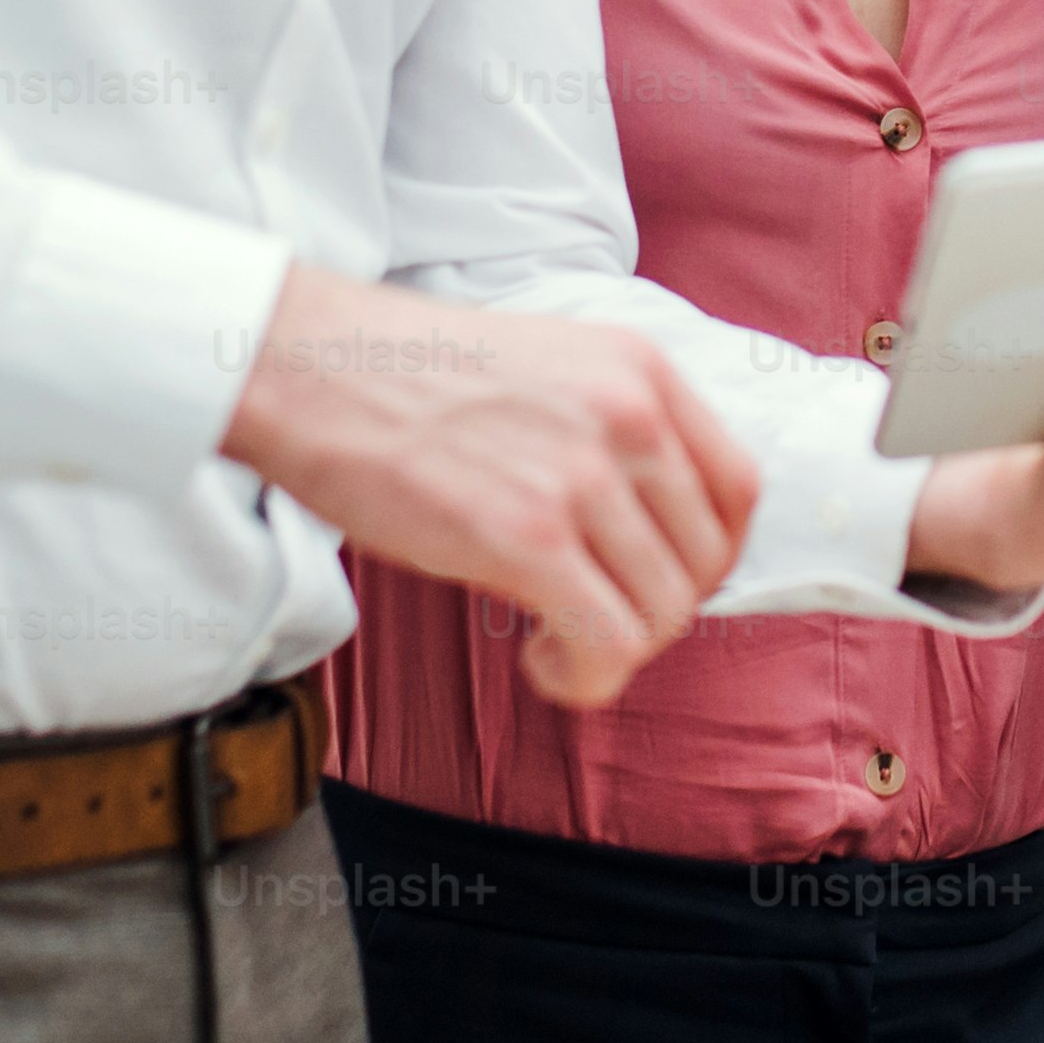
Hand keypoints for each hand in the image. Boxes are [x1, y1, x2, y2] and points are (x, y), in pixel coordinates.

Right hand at [219, 268, 755, 706]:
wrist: (306, 366)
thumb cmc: (404, 375)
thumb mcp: (546, 367)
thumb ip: (609, 431)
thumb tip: (642, 536)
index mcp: (641, 369)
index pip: (737, 489)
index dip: (705, 555)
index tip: (654, 577)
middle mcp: (631, 416)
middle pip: (704, 561)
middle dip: (655, 610)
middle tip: (591, 616)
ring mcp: (583, 475)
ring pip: (663, 613)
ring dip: (614, 650)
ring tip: (554, 640)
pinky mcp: (528, 537)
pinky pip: (609, 645)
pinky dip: (585, 676)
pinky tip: (540, 659)